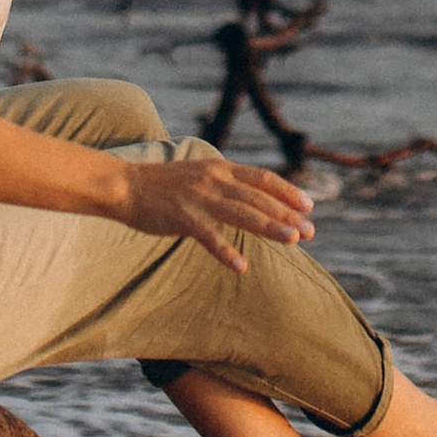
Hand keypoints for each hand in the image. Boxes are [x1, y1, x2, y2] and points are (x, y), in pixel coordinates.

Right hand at [118, 154, 317, 277]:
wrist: (127, 186)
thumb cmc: (165, 185)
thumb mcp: (201, 175)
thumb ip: (227, 183)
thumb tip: (254, 196)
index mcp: (221, 169)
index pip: (263, 178)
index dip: (288, 192)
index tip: (309, 205)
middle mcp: (215, 180)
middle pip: (259, 198)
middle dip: (287, 214)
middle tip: (310, 231)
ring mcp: (200, 199)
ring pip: (243, 214)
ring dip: (270, 227)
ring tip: (293, 240)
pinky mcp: (183, 218)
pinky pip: (209, 237)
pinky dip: (225, 252)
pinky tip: (241, 267)